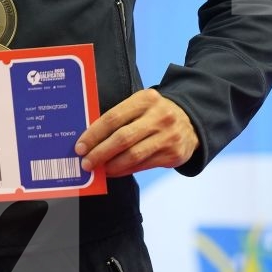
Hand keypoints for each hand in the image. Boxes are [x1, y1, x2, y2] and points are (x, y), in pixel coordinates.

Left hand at [74, 89, 197, 176]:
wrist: (191, 121)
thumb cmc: (155, 113)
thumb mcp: (141, 105)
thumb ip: (120, 117)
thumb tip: (90, 140)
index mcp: (145, 99)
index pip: (113, 117)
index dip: (94, 134)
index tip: (80, 146)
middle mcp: (159, 116)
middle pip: (122, 138)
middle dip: (100, 152)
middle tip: (85, 162)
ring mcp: (168, 136)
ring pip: (133, 155)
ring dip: (111, 165)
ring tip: (98, 169)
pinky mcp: (173, 154)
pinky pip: (143, 165)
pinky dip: (125, 170)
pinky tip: (114, 172)